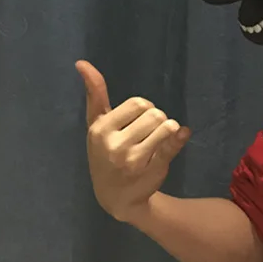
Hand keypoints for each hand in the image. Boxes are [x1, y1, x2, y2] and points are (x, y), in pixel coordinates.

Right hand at [76, 60, 190, 222]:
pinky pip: (173, 143)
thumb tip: (83, 63)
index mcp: (100, 129)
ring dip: (168, 129)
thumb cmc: (106, 154)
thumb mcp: (97, 125)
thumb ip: (95, 95)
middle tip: (149, 133)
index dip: (145, 108)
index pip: (139, 103)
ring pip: (167, 126)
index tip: (139, 120)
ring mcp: (133, 159)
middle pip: (155, 114)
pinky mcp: (151, 169)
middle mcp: (114, 144)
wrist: (115, 197)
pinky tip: (180, 137)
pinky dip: (180, 137)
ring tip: (157, 141)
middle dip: (158, 119)